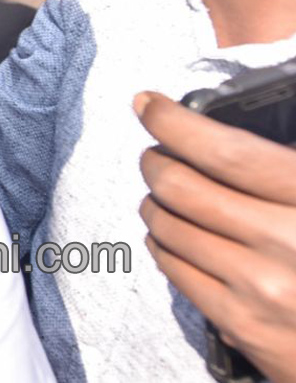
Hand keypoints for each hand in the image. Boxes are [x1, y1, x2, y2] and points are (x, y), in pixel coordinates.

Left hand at [137, 91, 295, 382]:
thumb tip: (219, 125)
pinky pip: (174, 270)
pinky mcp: (242, 326)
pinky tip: (172, 236)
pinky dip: (163, 244)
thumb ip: (285, 165)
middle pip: (181, 186)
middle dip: (156, 162)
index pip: (225, 152)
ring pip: (167, 226)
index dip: (175, 122)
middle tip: (156, 155)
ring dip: (155, 203)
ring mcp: (261, 288)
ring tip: (164, 196)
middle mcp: (286, 243)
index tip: (149, 105)